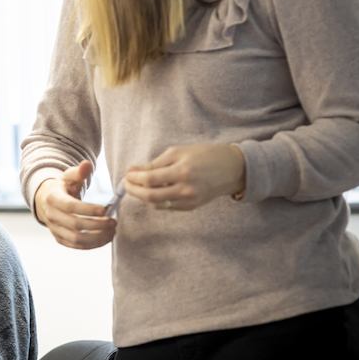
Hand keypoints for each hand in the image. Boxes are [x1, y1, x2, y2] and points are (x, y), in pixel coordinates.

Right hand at [33, 160, 115, 249]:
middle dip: (97, 225)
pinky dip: (92, 245)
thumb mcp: (69, 177)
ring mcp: (54, 229)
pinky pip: (76, 246)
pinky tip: (105, 238)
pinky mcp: (60, 239)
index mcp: (52, 198)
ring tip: (112, 231)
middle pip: (75, 225)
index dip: (89, 209)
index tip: (106, 209)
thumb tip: (87, 165)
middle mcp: (51, 216)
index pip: (71, 207)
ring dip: (97, 237)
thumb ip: (79, 172)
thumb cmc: (63, 187)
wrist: (47, 201)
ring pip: (76, 239)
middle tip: (113, 221)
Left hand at [124, 144, 244, 210]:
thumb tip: (133, 170)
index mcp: (182, 171)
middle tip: (126, 183)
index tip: (126, 174)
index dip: (133, 178)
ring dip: (142, 196)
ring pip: (156, 204)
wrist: (232, 168)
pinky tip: (153, 191)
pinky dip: (156, 200)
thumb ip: (155, 163)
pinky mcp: (191, 207)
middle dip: (133, 190)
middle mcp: (185, 189)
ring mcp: (189, 201)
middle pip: (149, 196)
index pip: (149, 179)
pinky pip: (167, 206)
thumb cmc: (205, 155)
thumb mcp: (178, 152)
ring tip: (137, 186)